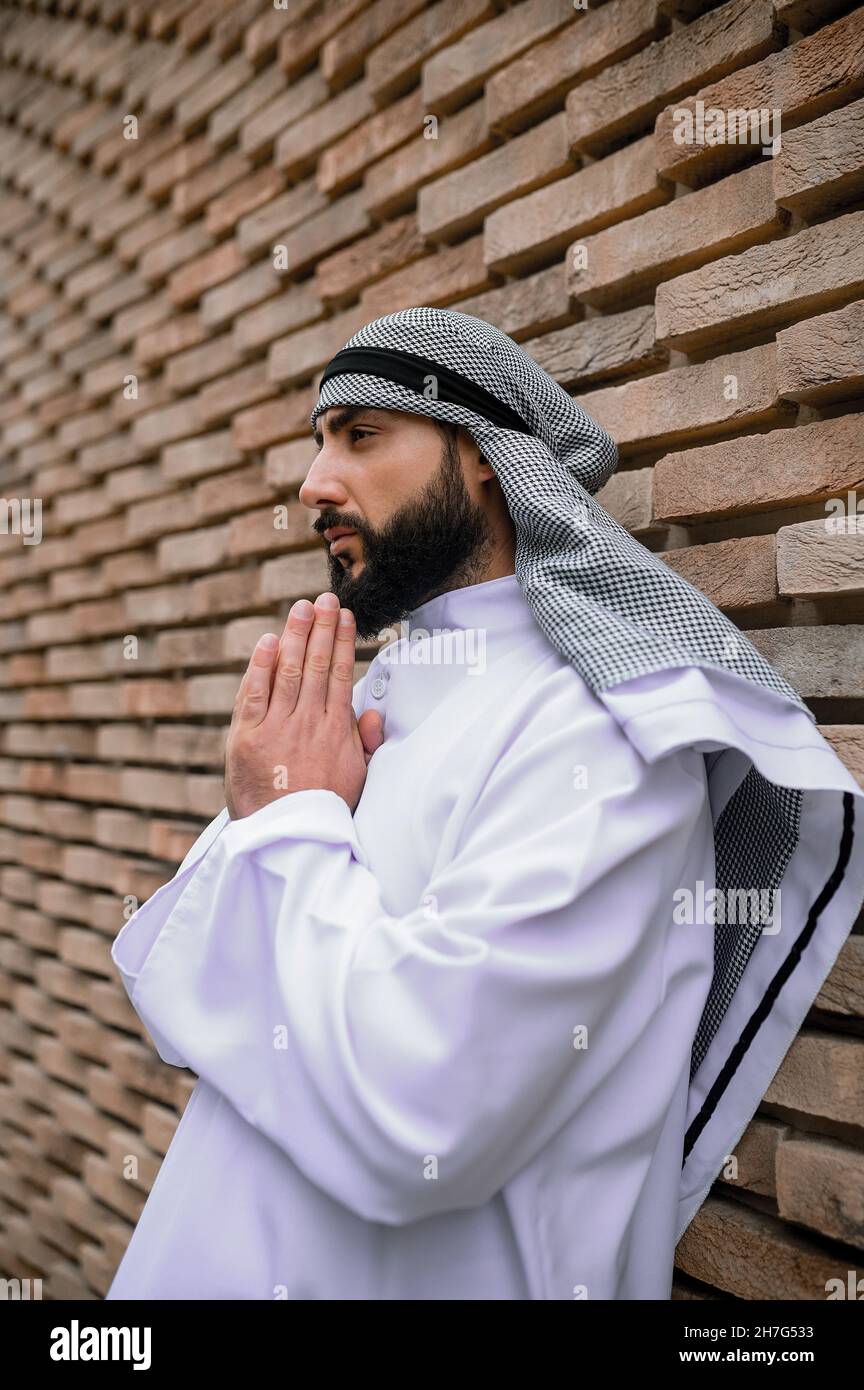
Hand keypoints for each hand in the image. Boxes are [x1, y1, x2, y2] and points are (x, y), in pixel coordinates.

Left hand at [224, 593, 383, 819]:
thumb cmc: (323, 813)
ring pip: (289, 671)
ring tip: (301, 608)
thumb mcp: (357, 780)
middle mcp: (309, 723)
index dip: (341, 641)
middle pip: (317, 664)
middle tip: (323, 598)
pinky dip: (261, 666)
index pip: (340, 674)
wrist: (289, 842)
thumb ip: (364, 744)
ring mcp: (277, 728)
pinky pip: (254, 694)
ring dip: (295, 635)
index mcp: (337, 731)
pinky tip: (267, 642)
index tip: (342, 617)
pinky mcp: (247, 739)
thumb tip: (372, 712)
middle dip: (320, 628)